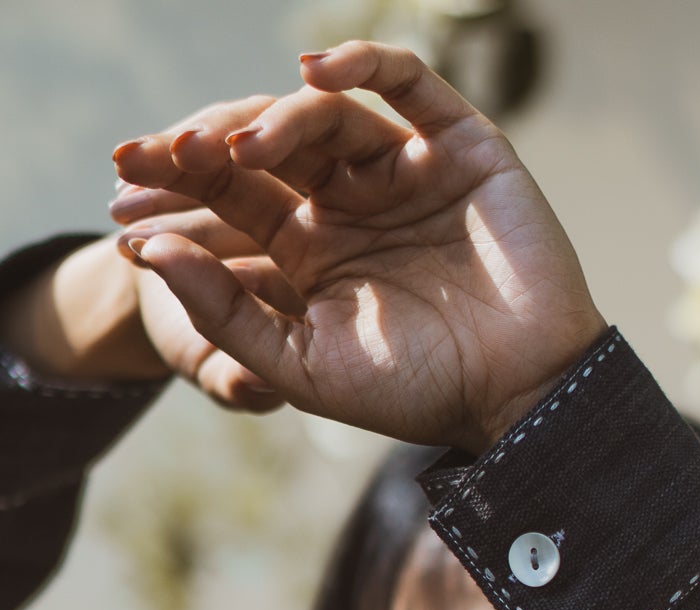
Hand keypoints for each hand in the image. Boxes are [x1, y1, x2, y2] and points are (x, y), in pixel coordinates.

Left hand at [110, 43, 610, 451]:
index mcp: (312, 251)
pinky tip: (313, 73)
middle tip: (153, 157)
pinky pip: (407, 84)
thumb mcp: (302, 366)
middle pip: (264, 148)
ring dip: (274, 121)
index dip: (174, 191)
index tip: (121, 198)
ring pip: (325, 115)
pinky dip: (362, 63)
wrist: (519, 396)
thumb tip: (147, 252)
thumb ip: (227, 314)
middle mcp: (353, 202)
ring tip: (239, 146)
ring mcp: (405, 169)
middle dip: (203, 147)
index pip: (230, 199)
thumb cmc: (414, 394)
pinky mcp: (461, 146)